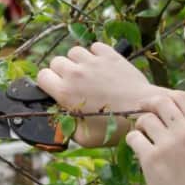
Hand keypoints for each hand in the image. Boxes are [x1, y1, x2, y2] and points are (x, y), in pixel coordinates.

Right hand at [37, 42, 160, 146]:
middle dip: (62, 71)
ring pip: (74, 52)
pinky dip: (95, 54)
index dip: (48, 83)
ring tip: (88, 73)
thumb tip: (61, 121)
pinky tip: (101, 65)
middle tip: (74, 83)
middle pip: (56, 61)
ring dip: (78, 61)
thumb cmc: (113, 128)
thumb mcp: (84, 138)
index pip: (42, 76)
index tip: (57, 89)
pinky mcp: (110, 55)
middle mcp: (76, 73)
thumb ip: (67, 127)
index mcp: (65, 92)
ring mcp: (93, 62)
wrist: (142, 111)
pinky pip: (95, 46)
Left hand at [125, 93, 184, 184]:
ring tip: (143, 133)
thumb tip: (180, 115)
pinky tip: (138, 147)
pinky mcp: (150, 159)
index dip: (170, 96)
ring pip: (146, 119)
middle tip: (143, 108)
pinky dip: (133, 139)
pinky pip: (134, 138)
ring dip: (141, 124)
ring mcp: (167, 145)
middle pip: (161, 102)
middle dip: (149, 103)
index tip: (161, 102)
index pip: (184, 98)